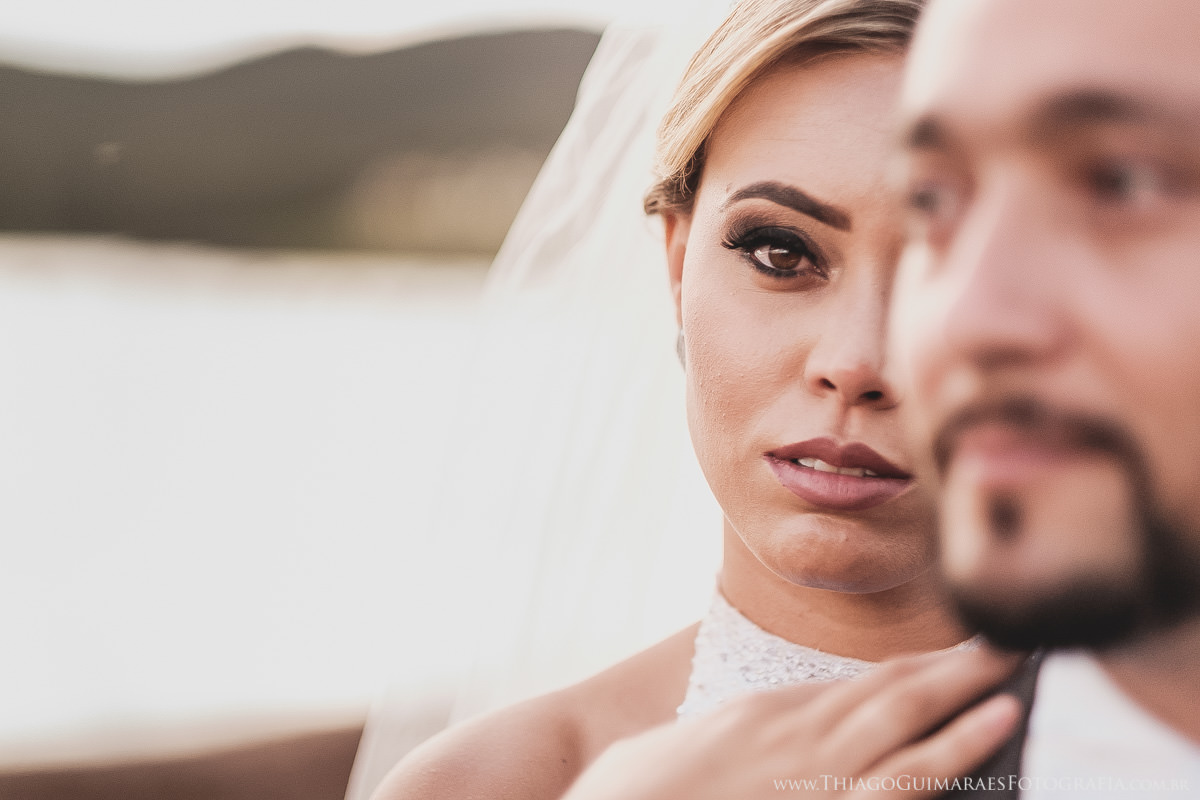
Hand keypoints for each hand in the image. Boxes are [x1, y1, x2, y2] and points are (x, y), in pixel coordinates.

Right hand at [562, 646, 1021, 799]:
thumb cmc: (636, 791)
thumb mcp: (691, 752)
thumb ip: (742, 742)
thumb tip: (769, 737)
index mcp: (765, 713)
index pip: (856, 685)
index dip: (913, 669)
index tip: (951, 657)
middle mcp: (796, 730)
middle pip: (891, 688)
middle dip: (953, 664)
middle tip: (1007, 635)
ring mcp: (813, 770)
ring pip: (906, 718)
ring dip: (966, 688)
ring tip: (1014, 661)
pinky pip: (903, 779)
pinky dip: (956, 747)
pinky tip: (995, 724)